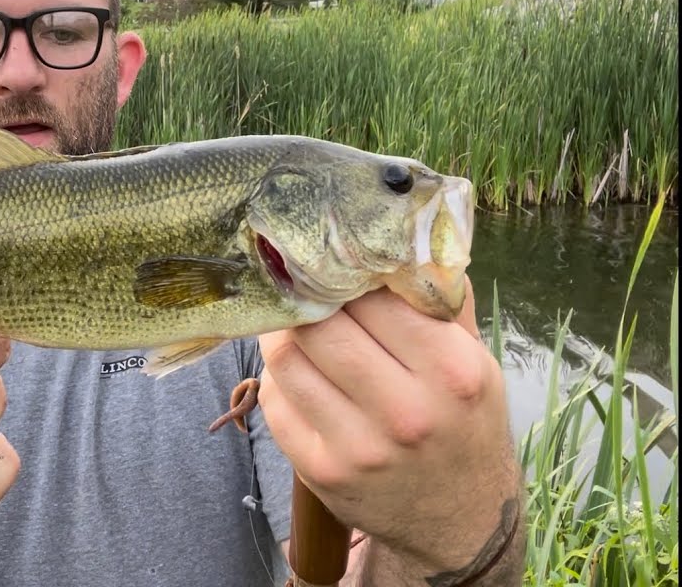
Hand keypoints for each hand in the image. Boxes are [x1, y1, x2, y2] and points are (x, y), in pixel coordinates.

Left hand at [258, 278, 520, 571]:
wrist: (461, 519)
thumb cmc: (463, 424)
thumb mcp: (473, 360)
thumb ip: (439, 299)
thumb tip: (403, 230)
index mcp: (453, 371)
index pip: (373, 296)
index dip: (342, 273)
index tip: (328, 261)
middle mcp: (408, 412)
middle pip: (320, 325)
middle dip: (302, 300)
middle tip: (297, 287)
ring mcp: (361, 447)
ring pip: (287, 360)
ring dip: (281, 334)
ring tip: (292, 324)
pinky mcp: (322, 472)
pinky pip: (276, 402)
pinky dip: (278, 378)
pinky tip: (296, 371)